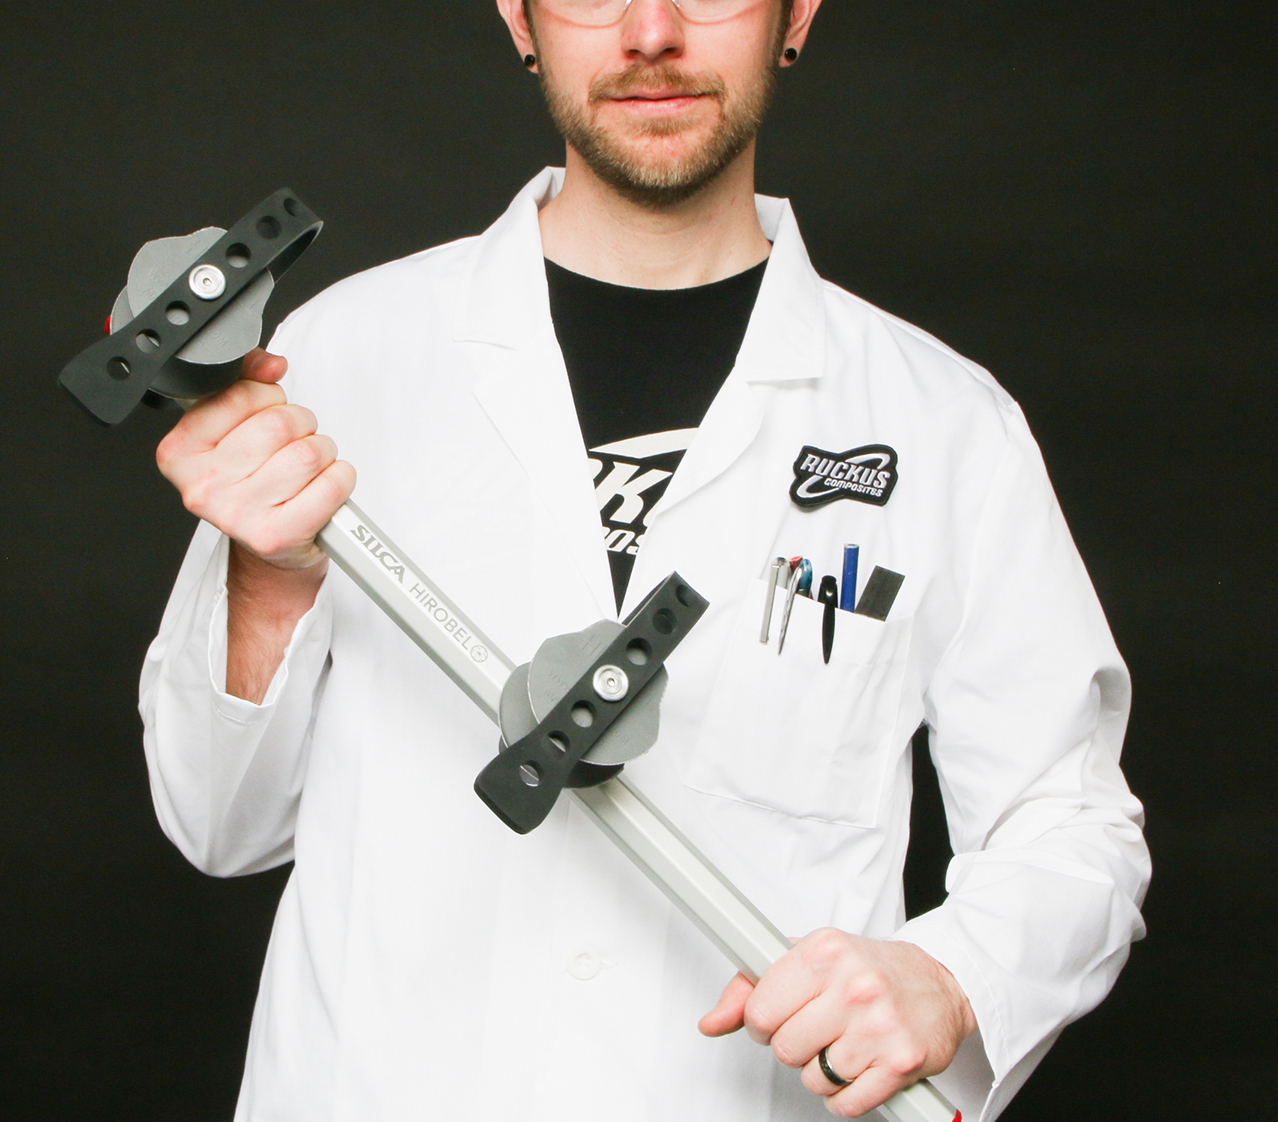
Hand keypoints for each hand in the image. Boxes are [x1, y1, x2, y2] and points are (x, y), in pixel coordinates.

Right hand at [155, 348, 354, 568]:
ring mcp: (237, 514)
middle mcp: (202, 486)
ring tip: (308, 471)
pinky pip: (331, 484)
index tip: (267, 418)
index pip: (241, 395)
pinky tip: (323, 488)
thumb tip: (270, 364)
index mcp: (179, 452)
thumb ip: (247, 382)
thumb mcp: (237, 429)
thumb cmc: (254, 484)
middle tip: (294, 447)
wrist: (270, 548)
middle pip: (279, 423)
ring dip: (322, 453)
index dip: (269, 399)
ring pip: (308, 453)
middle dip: (301, 426)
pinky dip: (340, 479)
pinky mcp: (276, 536)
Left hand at [699, 930, 975, 1117]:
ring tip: (842, 1042)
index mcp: (825, 952)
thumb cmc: (867, 969)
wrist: (939, 982)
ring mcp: (879, 1026)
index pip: (760, 1009)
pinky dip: (845, 1094)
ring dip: (822, 1069)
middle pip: (785, 1049)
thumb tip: (711, 1021)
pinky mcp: (901, 1063)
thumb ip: (751, 986)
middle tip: (814, 1029)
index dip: (761, 1020)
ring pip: (814, 1079)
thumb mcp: (807, 958)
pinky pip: (846, 1103)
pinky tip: (858, 1066)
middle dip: (793, 1045)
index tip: (775, 1016)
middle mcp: (854, 986)